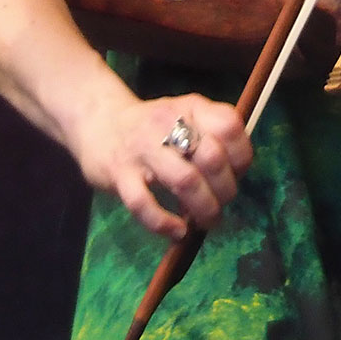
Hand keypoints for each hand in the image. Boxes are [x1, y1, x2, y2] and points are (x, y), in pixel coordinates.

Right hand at [73, 92, 252, 239]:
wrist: (98, 120)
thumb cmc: (153, 125)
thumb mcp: (186, 115)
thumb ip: (211, 137)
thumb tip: (236, 176)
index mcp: (192, 107)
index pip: (230, 127)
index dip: (242, 156)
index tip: (238, 174)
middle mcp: (169, 123)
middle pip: (212, 158)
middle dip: (226, 189)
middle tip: (223, 204)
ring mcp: (142, 148)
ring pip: (185, 181)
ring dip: (204, 208)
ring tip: (206, 221)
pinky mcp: (118, 174)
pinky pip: (143, 204)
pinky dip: (164, 224)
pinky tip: (177, 232)